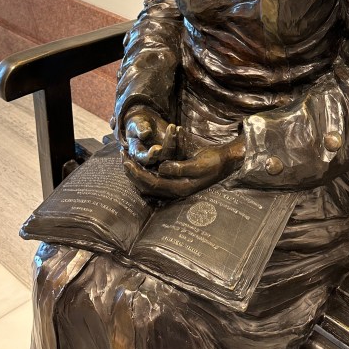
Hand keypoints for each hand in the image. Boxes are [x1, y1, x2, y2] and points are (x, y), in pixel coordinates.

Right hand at [124, 106, 182, 166]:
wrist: (146, 122)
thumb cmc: (138, 123)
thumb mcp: (136, 123)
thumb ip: (139, 128)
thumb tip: (145, 133)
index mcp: (138, 154)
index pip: (145, 160)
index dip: (152, 156)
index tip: (158, 148)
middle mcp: (152, 159)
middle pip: (163, 158)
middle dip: (169, 145)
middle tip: (171, 128)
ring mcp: (164, 156)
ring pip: (174, 156)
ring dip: (177, 142)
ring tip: (176, 127)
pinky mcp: (173, 151)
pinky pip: (181, 151)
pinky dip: (181, 140)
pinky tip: (179, 128)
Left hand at [124, 137, 244, 198]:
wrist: (225, 163)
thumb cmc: (213, 161)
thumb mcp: (199, 163)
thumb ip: (180, 167)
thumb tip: (161, 168)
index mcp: (180, 187)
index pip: (152, 183)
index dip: (137, 173)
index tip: (126, 161)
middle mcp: (175, 190)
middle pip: (147, 186)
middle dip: (132, 173)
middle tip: (122, 158)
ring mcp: (175, 187)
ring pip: (149, 185)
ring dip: (136, 174)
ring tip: (126, 161)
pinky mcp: (176, 181)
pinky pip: (155, 181)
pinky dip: (144, 174)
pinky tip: (139, 165)